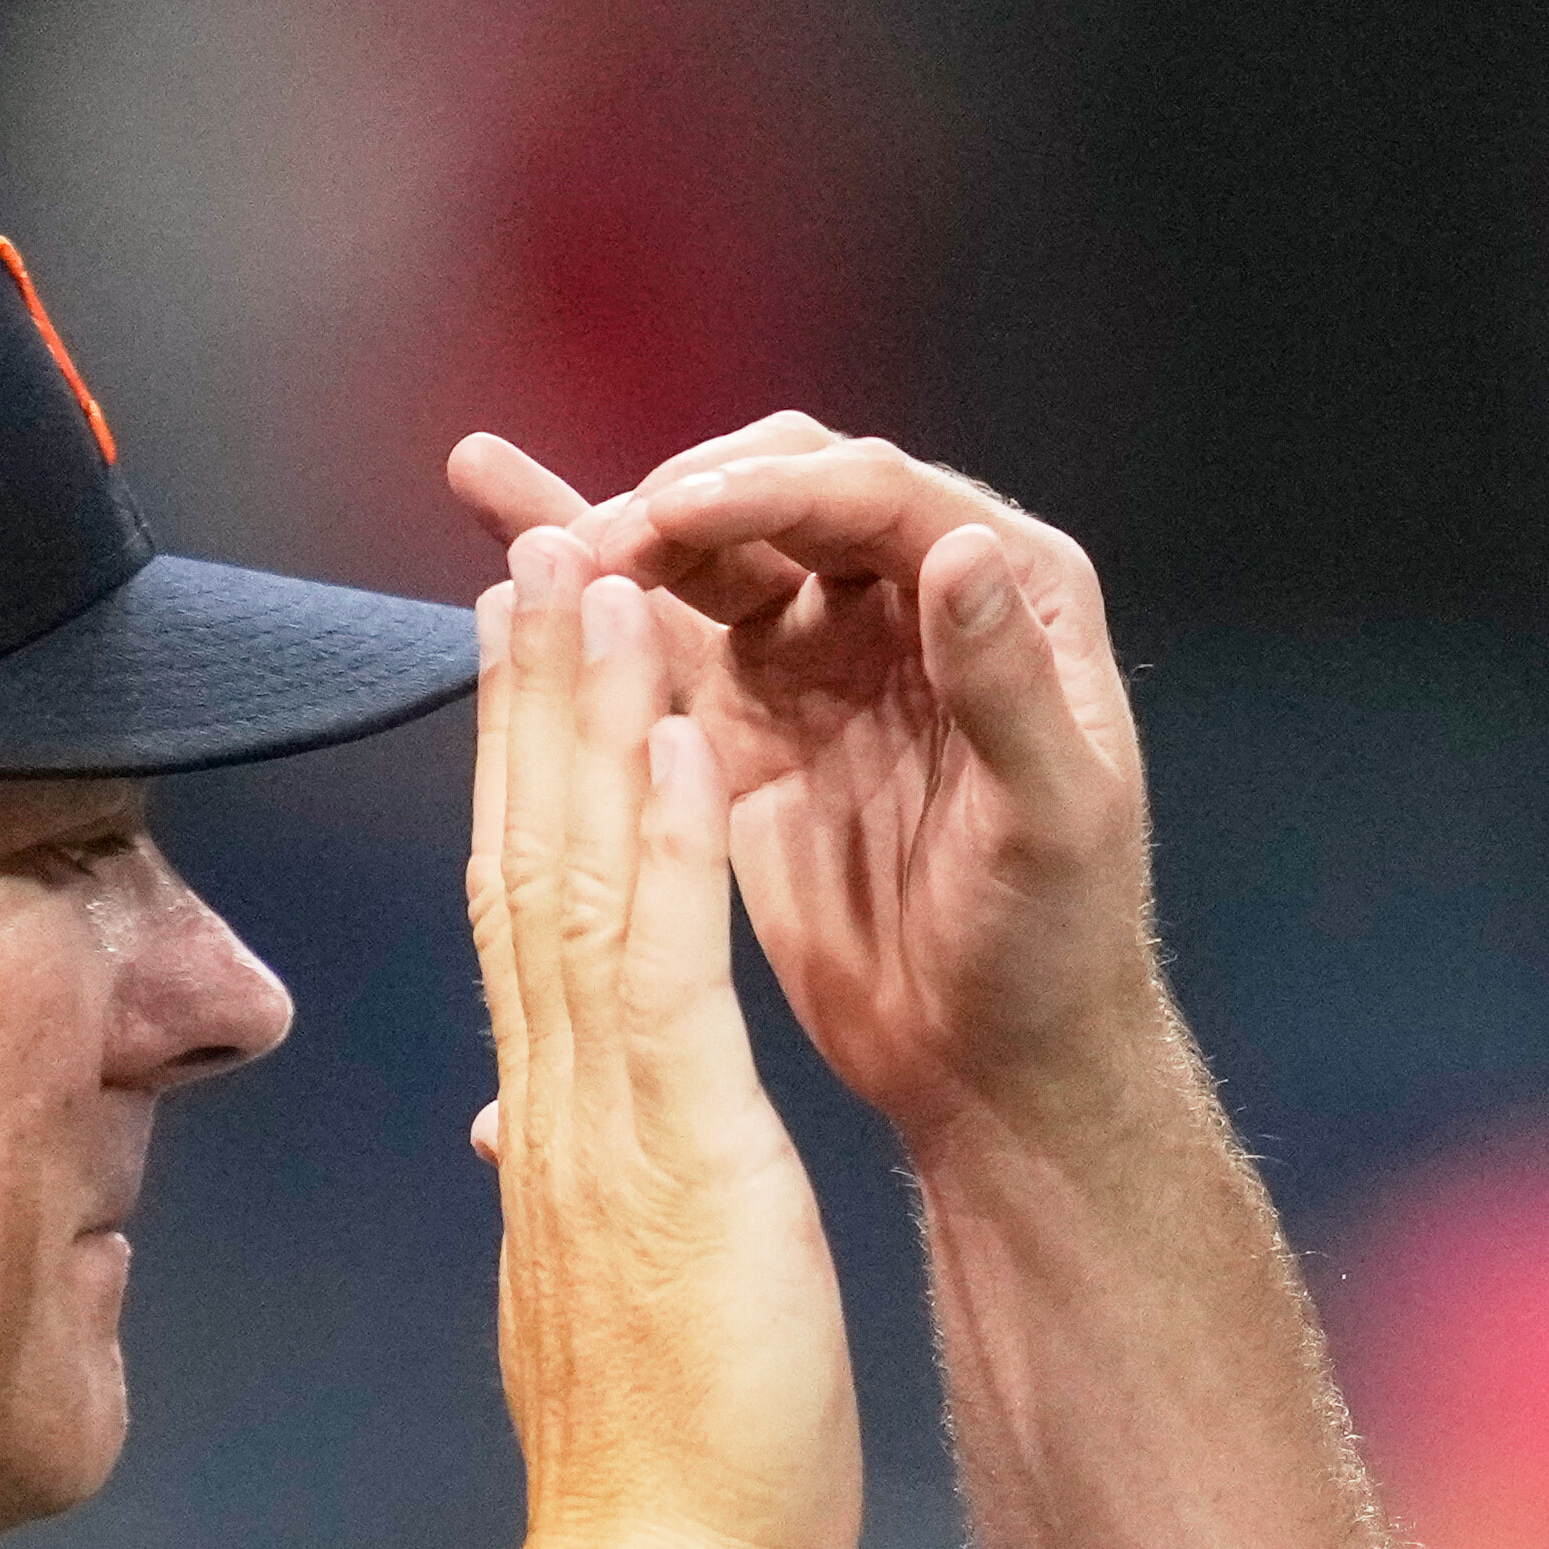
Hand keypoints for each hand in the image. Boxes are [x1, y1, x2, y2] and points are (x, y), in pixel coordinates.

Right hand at [451, 419, 1164, 1144]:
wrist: (996, 1066)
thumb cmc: (1058, 948)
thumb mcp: (1053, 818)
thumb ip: (1004, 684)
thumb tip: (961, 544)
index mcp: (1007, 591)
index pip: (874, 498)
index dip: (769, 493)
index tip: (670, 516)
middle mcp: (910, 596)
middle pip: (779, 498)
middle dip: (677, 506)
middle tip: (586, 546)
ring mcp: (820, 656)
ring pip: (706, 553)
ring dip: (608, 523)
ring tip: (490, 483)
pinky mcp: (748, 723)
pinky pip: (660, 643)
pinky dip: (589, 602)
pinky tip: (504, 546)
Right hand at [470, 528, 859, 1548]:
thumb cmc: (663, 1499)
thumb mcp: (609, 1336)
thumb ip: (569, 1242)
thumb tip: (533, 1195)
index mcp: (551, 1157)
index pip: (519, 940)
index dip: (513, 799)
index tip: (519, 681)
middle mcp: (554, 1118)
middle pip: (518, 870)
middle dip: (524, 712)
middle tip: (527, 559)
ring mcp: (603, 1127)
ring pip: (571, 880)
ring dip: (581, 722)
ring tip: (585, 572)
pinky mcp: (677, 1151)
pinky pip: (660, 959)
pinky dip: (661, 836)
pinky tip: (674, 723)